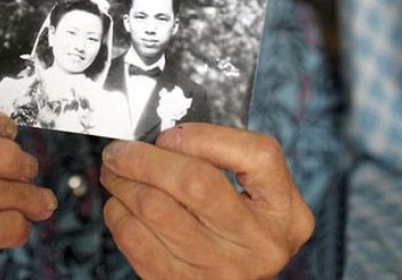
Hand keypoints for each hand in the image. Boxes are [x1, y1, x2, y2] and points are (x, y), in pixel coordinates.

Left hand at [100, 123, 313, 279]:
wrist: (235, 279)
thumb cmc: (243, 223)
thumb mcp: (258, 190)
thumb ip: (224, 156)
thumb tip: (163, 136)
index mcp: (285, 210)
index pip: (256, 156)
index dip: (205, 137)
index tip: (170, 134)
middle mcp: (258, 242)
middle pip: (195, 183)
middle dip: (145, 157)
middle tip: (120, 149)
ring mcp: (220, 268)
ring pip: (154, 208)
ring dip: (123, 181)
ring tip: (116, 171)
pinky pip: (134, 238)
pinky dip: (118, 212)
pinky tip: (123, 203)